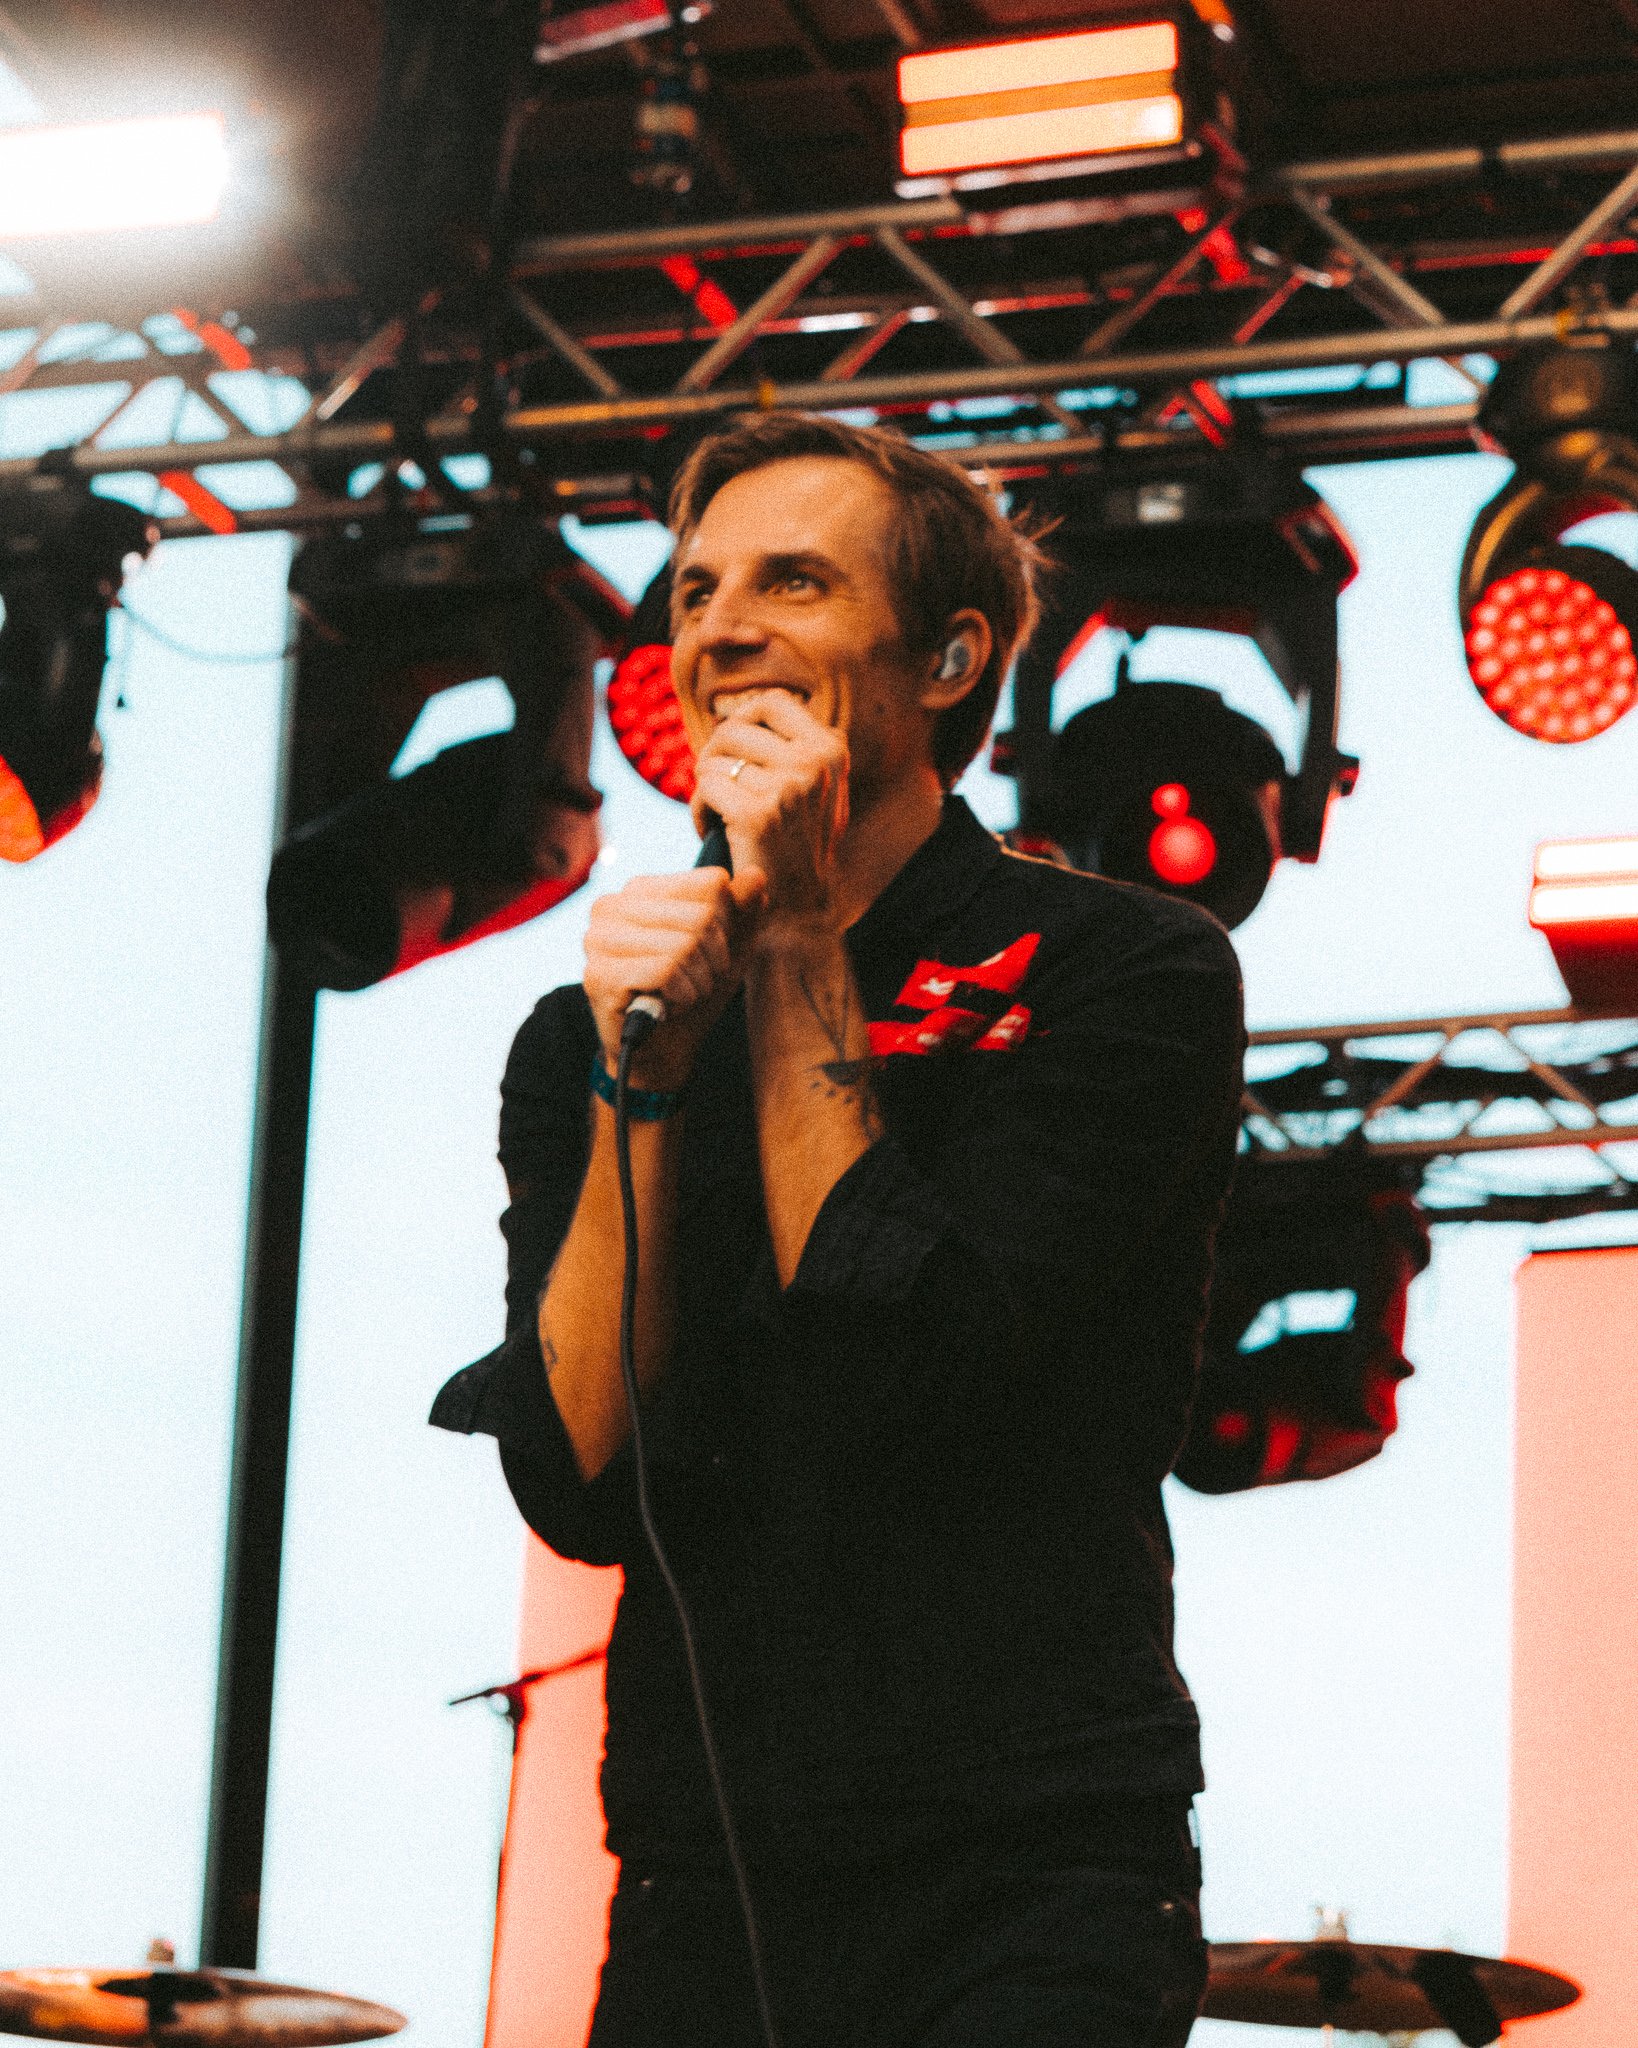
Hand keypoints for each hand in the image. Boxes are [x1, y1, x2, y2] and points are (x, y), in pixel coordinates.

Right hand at [583, 866, 766, 1089]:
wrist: (665, 1052)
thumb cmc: (693, 992)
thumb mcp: (730, 948)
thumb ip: (744, 909)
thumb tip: (756, 875)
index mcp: (640, 889)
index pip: (713, 884)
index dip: (726, 926)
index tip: (708, 952)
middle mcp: (610, 905)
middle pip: (702, 917)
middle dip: (713, 959)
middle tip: (694, 980)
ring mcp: (597, 939)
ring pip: (684, 944)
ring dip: (697, 982)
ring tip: (680, 994)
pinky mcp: (598, 974)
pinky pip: (666, 971)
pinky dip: (681, 995)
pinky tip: (665, 1006)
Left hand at [691, 690, 848, 937]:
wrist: (798, 910)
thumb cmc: (795, 846)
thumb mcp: (813, 789)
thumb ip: (793, 747)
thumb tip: (746, 708)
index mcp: (830, 750)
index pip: (772, 702)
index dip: (740, 719)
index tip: (731, 750)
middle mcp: (814, 763)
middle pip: (733, 729)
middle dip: (713, 757)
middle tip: (717, 788)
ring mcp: (789, 788)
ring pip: (713, 762)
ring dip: (706, 789)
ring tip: (721, 817)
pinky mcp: (759, 815)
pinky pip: (705, 789)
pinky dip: (699, 812)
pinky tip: (713, 833)